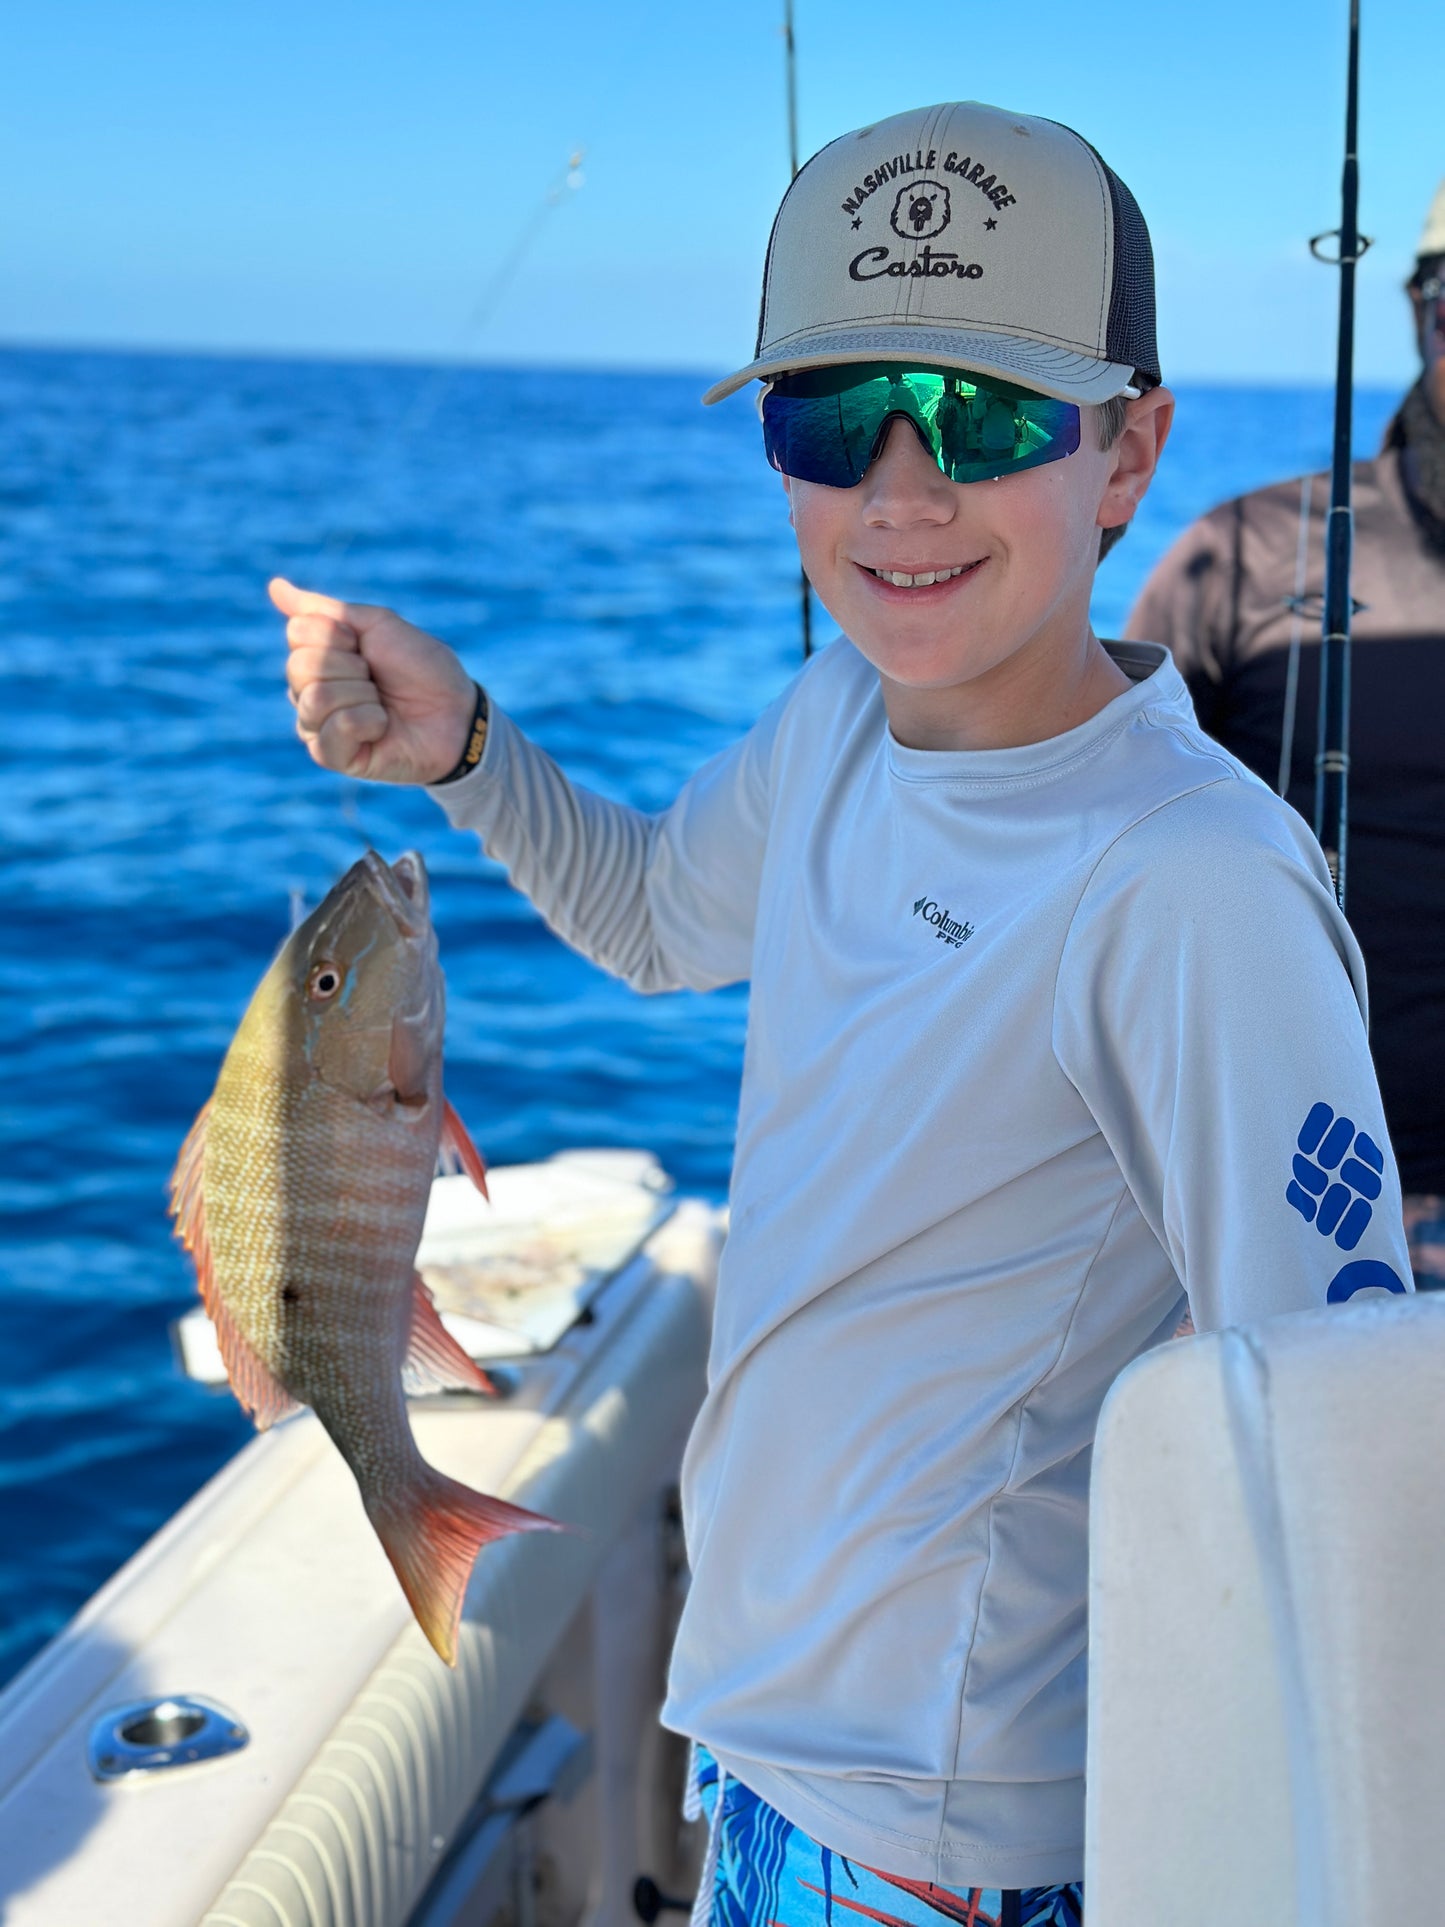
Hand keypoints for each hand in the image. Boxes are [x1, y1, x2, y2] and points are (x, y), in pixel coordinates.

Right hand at [270, 577, 477, 784]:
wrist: (456, 710)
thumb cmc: (421, 668)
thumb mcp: (376, 625)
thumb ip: (323, 610)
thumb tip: (274, 586)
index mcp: (316, 659)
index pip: (298, 633)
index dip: (339, 634)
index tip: (366, 647)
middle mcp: (308, 692)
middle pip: (299, 665)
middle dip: (350, 665)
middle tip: (377, 678)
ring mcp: (317, 727)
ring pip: (315, 698)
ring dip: (362, 694)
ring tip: (382, 703)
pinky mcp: (333, 757)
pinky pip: (334, 729)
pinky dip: (367, 721)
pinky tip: (383, 727)